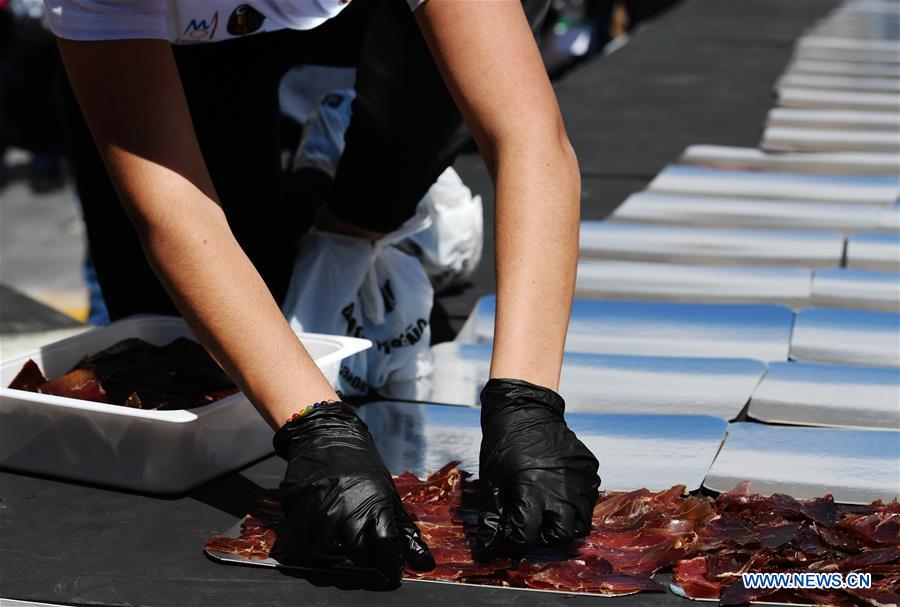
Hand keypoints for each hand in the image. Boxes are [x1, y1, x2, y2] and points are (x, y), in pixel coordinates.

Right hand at [273, 402, 434, 579]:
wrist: (325, 435)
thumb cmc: (360, 464)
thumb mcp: (388, 492)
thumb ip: (402, 529)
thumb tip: (423, 561)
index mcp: (374, 504)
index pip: (384, 548)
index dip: (389, 562)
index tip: (390, 566)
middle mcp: (346, 509)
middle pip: (356, 554)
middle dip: (362, 553)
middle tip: (362, 540)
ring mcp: (320, 510)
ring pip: (327, 549)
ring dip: (334, 543)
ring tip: (338, 524)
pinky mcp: (297, 508)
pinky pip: (301, 538)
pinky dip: (309, 535)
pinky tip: (317, 520)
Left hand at [476, 379, 599, 558]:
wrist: (527, 409)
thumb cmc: (505, 442)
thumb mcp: (492, 479)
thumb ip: (492, 516)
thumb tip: (486, 547)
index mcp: (531, 492)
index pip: (527, 537)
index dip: (515, 542)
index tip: (509, 538)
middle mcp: (560, 490)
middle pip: (560, 536)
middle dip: (543, 537)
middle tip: (531, 526)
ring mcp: (580, 480)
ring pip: (580, 523)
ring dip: (563, 526)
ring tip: (547, 515)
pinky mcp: (589, 471)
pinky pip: (589, 500)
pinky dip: (576, 505)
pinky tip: (559, 495)